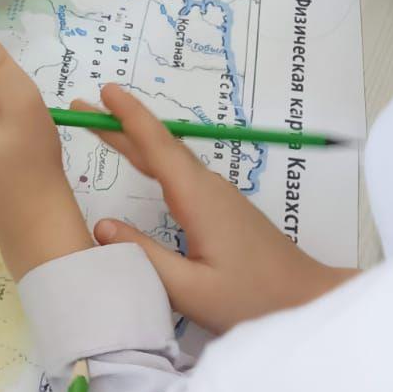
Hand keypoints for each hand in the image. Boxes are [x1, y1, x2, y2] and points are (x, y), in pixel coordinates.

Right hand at [89, 85, 353, 332]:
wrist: (309, 300)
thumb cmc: (253, 299)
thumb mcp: (190, 289)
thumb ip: (144, 256)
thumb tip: (100, 226)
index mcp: (198, 199)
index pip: (157, 147)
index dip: (128, 117)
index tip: (102, 91)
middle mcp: (209, 188)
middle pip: (160, 147)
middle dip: (120, 124)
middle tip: (83, 107)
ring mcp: (220, 197)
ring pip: (171, 159)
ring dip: (136, 140)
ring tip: (102, 128)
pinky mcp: (225, 209)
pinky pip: (180, 173)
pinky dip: (153, 159)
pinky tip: (144, 163)